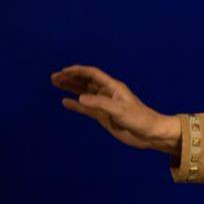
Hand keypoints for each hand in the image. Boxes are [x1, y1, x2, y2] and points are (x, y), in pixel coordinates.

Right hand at [51, 64, 180, 154]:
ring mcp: (105, 104)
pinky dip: (75, 104)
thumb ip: (100, 103)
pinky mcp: (103, 115)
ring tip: (56, 84)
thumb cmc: (139, 119)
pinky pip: (86, 108)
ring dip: (71, 88)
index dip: (78, 71)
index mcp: (113, 87)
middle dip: (71, 78)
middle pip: (86, 81)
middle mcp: (108, 93)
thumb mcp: (120, 110)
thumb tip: (79, 98)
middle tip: (54, 77)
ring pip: (84, 93)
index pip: (93, 74)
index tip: (63, 71)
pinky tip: (65, 102)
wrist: (149, 133)